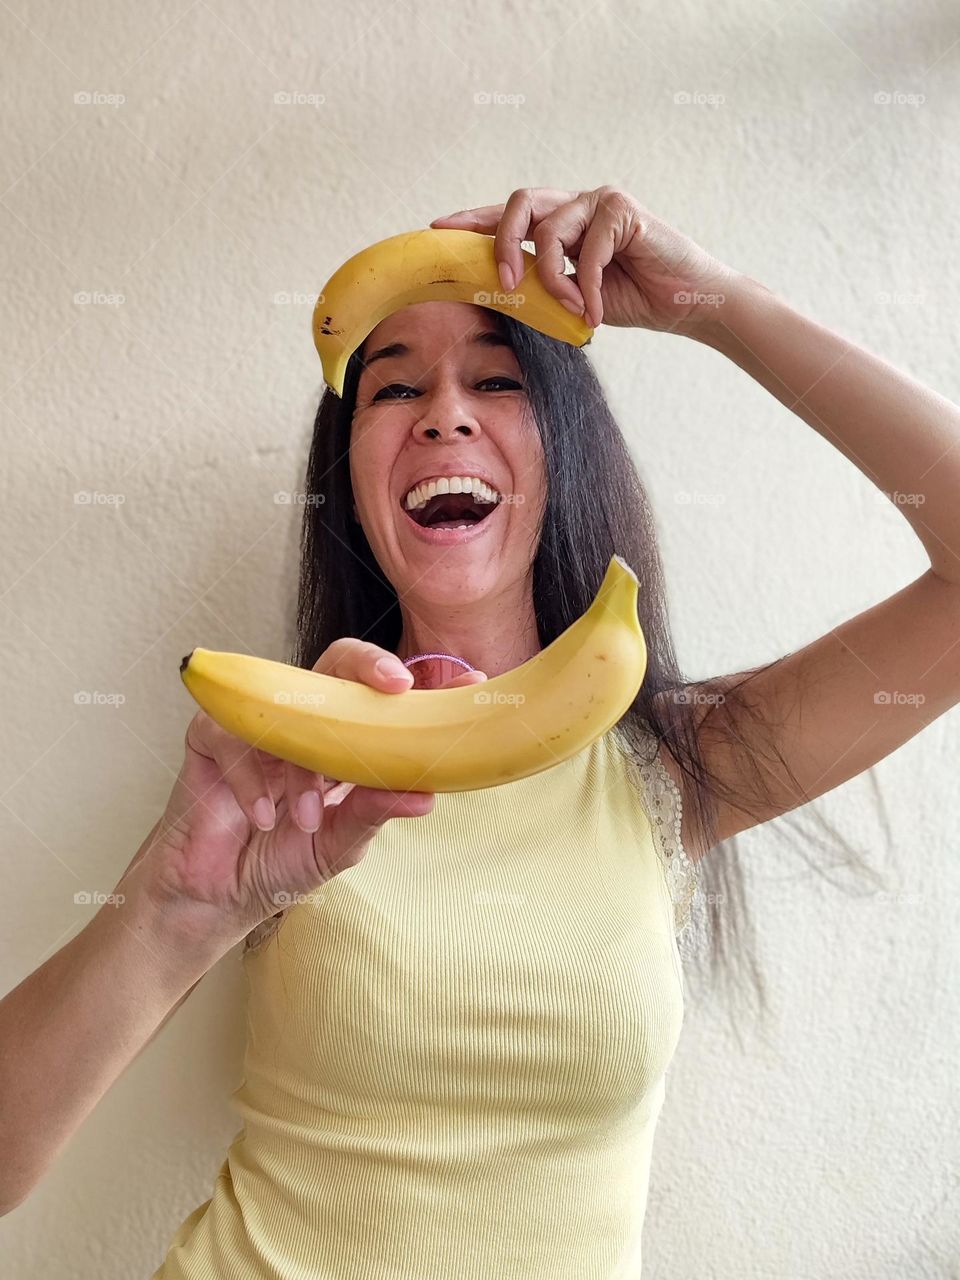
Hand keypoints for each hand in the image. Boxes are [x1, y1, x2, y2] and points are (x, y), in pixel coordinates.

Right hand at [133, 640, 487, 947]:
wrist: (215, 896)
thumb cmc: (279, 862)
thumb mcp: (340, 842)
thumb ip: (375, 812)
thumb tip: (427, 795)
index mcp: (341, 740)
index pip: (383, 698)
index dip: (422, 685)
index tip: (463, 684)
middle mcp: (303, 723)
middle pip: (338, 664)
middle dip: (370, 667)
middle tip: (397, 687)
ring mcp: (258, 724)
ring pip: (290, 712)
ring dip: (304, 769)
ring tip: (307, 818)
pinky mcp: (210, 735)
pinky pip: (236, 738)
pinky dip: (253, 782)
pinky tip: (261, 818)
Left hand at [431, 185, 739, 338]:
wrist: (687, 305)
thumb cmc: (634, 300)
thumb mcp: (573, 298)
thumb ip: (540, 287)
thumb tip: (498, 291)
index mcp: (562, 223)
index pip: (510, 215)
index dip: (474, 221)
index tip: (440, 231)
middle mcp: (578, 205)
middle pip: (520, 202)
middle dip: (502, 242)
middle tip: (504, 283)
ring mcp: (600, 202)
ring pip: (549, 229)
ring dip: (552, 278)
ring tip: (573, 309)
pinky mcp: (623, 210)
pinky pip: (588, 249)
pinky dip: (588, 286)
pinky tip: (597, 311)